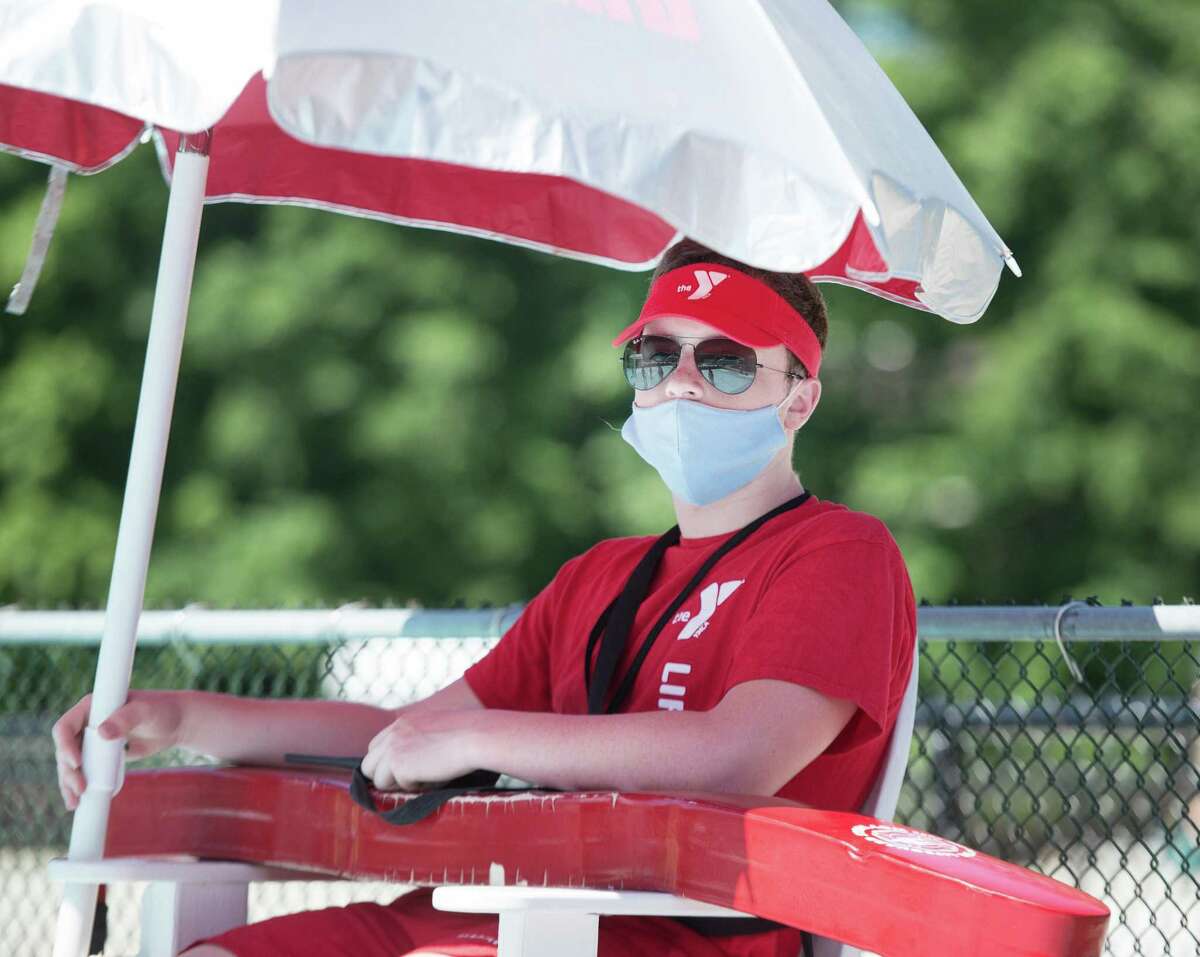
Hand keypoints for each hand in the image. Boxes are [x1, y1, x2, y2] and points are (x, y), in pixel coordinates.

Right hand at [52, 690, 186, 809]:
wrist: (176, 724)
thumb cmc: (161, 711)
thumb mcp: (144, 712)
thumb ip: (125, 719)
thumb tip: (101, 732)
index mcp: (91, 708)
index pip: (65, 727)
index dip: (65, 745)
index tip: (77, 763)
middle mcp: (86, 725)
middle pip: (65, 751)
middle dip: (68, 771)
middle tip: (81, 788)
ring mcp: (91, 742)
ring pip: (70, 765)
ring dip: (68, 783)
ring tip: (76, 802)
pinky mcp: (100, 757)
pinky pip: (83, 773)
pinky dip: (78, 787)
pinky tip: (78, 802)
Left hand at [360, 710, 480, 791]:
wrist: (476, 736)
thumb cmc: (467, 735)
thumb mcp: (437, 730)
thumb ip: (419, 741)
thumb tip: (413, 764)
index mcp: (403, 722)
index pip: (377, 746)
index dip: (388, 762)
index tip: (405, 769)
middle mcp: (394, 732)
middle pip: (369, 763)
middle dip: (386, 775)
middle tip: (411, 778)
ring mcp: (393, 748)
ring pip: (377, 778)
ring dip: (398, 783)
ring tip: (424, 776)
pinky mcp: (399, 764)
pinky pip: (397, 787)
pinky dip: (414, 787)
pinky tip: (434, 776)